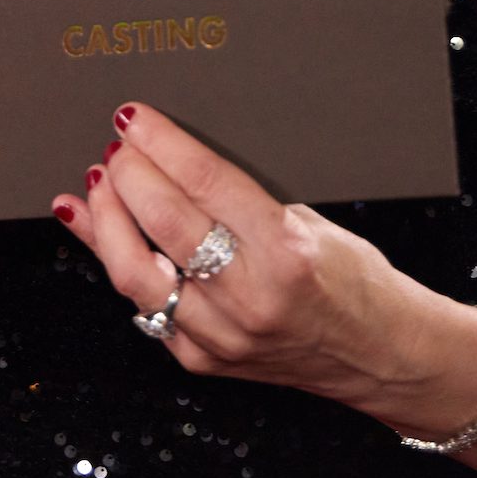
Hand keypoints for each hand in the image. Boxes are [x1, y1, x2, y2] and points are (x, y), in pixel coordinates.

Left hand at [51, 102, 416, 407]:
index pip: (204, 181)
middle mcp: (250, 296)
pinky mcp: (202, 361)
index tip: (132, 117)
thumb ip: (238, 198)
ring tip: (101, 183)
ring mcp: (222, 335)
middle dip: (128, 174)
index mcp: (285, 250)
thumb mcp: (308, 221)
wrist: (378, 354)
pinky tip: (98, 231)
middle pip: (162, 222)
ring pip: (135, 272)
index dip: (159, 141)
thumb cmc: (352, 280)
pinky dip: (115, 263)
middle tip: (117, 147)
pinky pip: (142, 307)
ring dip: (107, 220)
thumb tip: (171, 157)